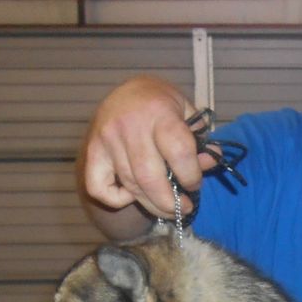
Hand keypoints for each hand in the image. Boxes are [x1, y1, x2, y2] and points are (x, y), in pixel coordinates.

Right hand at [82, 76, 215, 219]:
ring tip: (168, 208)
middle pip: (151, 178)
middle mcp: (129, 125)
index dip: (191, 175)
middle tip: (184, 208)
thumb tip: (210, 162)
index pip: (179, 152)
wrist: (127, 92)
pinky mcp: (92, 151)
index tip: (195, 183)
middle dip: (171, 202)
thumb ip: (199, 138)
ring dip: (153, 205)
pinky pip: (99, 188)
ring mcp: (106, 139)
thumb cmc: (161, 104)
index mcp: (158, 111)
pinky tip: (132, 194)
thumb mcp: (186, 111)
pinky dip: (116, 199)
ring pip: (131, 186)